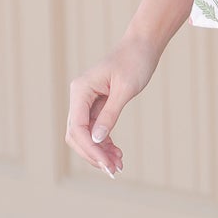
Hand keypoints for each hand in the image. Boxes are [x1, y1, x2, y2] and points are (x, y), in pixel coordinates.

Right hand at [64, 32, 159, 178]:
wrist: (142, 47)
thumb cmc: (135, 63)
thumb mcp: (125, 89)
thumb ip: (110, 114)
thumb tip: (97, 139)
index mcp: (80, 90)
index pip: (77, 127)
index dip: (90, 149)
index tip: (107, 164)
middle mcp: (78, 97)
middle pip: (76, 135)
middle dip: (93, 154)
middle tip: (114, 170)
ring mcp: (85, 102)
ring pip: (85, 135)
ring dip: (99, 152)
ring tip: (119, 164)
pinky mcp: (96, 105)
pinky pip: (94, 130)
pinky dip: (104, 143)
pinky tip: (117, 153)